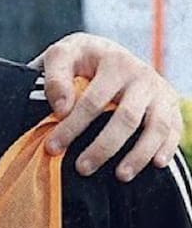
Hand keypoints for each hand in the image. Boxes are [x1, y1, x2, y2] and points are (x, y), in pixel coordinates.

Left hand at [32, 32, 181, 180]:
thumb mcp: (60, 57)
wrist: (106, 51)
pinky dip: (167, 148)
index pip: (92, 101)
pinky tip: (156, 165)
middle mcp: (141, 76)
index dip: (72, 126)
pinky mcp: (170, 104)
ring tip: (120, 176)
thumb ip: (55, 79)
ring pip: (155, 127)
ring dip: (139, 154)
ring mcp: (159, 91)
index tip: (53, 148)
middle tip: (82, 168)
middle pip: (126, 118)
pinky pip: (174, 129)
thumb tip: (61, 109)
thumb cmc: (78, 59)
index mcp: (113, 62)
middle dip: (104, 147)